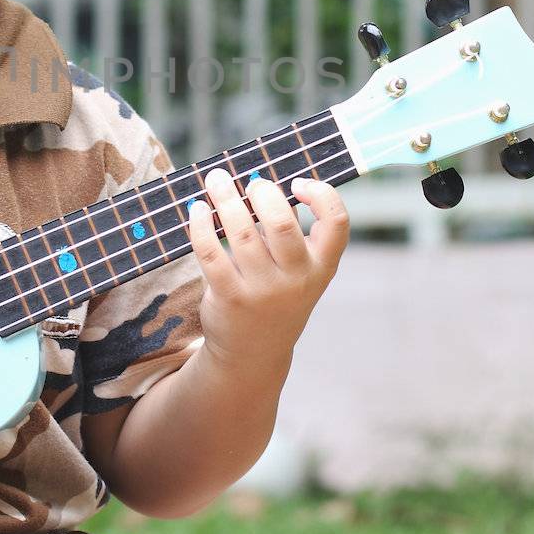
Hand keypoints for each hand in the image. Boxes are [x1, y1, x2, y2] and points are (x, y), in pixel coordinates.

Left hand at [187, 169, 349, 372]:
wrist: (254, 352)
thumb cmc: (276, 295)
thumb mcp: (298, 271)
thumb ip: (289, 233)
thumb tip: (260, 181)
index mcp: (321, 266)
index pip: (337, 222)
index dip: (321, 194)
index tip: (297, 183)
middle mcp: (296, 279)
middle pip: (281, 223)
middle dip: (262, 192)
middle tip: (249, 182)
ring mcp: (263, 291)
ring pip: (242, 232)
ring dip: (225, 199)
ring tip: (216, 180)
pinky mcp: (230, 297)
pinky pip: (211, 252)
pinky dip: (201, 225)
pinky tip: (197, 210)